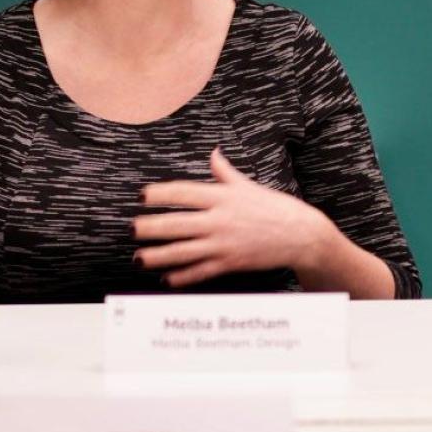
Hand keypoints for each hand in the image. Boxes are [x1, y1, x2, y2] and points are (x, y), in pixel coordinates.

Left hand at [134, 148, 332, 287]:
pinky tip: (165, 278)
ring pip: (183, 251)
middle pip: (177, 224)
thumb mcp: (248, 186)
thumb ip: (225, 172)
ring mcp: (224, 244)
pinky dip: (181, 277)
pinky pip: (200, 272)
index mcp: (223, 197)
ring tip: (138, 258)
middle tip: (131, 229)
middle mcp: (220, 220)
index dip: (160, 193)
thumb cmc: (274, 207)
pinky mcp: (230, 263)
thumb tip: (213, 153)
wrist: (300, 234)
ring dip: (158, 256)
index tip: (142, 195)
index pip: (184, 192)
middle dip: (150, 228)